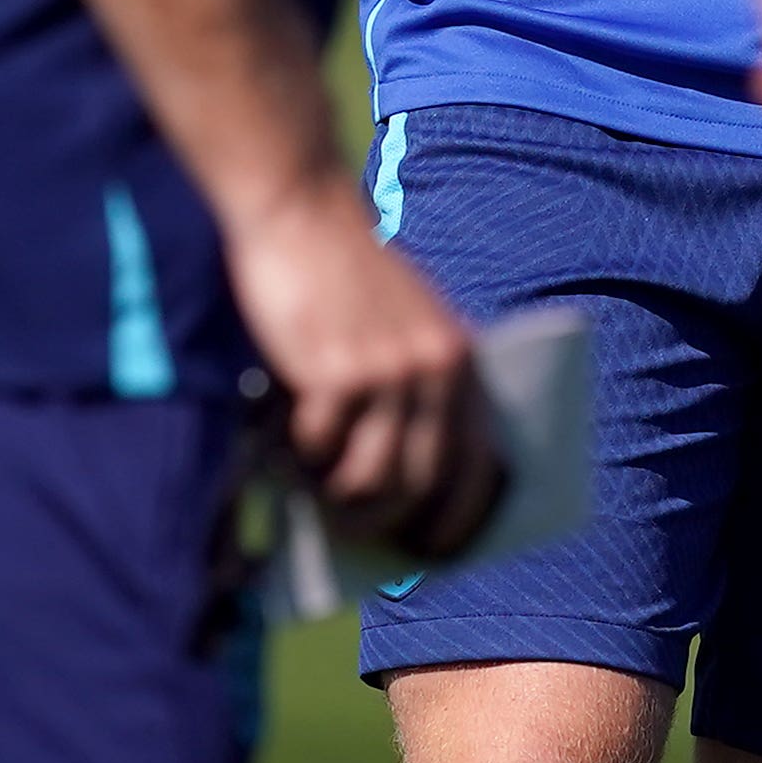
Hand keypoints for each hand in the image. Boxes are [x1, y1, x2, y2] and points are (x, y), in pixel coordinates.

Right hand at [223, 175, 503, 559]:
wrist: (299, 207)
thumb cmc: (346, 269)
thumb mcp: (405, 318)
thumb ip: (414, 382)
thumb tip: (401, 482)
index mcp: (460, 357)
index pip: (477, 464)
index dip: (460, 520)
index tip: (437, 555)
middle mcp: (432, 368)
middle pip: (419, 484)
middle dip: (386, 524)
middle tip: (352, 535)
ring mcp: (383, 371)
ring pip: (368, 480)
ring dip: (337, 501)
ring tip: (313, 495)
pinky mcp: (330, 371)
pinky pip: (317, 448)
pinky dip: (298, 457)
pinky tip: (284, 443)